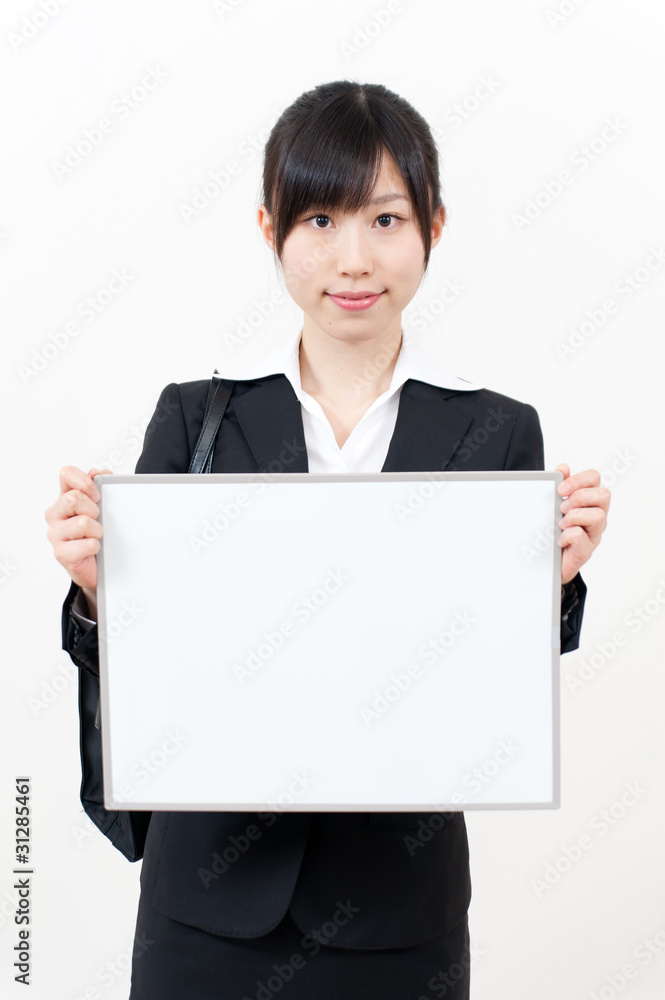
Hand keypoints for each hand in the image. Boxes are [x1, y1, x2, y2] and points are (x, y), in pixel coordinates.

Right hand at [45, 466, 111, 595]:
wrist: (99, 566)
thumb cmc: (99, 532)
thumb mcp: (103, 505)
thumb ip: (102, 485)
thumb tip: (98, 473)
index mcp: (65, 497)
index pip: (66, 474)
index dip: (84, 481)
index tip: (97, 494)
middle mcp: (56, 513)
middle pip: (73, 498)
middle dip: (93, 509)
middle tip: (98, 519)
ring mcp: (55, 534)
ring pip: (82, 522)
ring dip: (98, 530)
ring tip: (97, 536)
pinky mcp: (61, 553)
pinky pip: (88, 544)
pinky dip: (97, 546)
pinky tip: (94, 549)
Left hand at [555, 463, 609, 584]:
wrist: (545, 561)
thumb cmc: (552, 530)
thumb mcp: (553, 504)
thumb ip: (559, 486)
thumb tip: (563, 467)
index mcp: (588, 500)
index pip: (594, 478)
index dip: (579, 479)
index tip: (560, 488)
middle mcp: (596, 515)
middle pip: (604, 494)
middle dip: (580, 497)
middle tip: (562, 507)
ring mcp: (593, 533)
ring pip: (598, 516)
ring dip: (574, 517)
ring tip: (561, 524)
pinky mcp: (586, 550)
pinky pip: (581, 536)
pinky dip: (567, 535)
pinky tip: (559, 539)